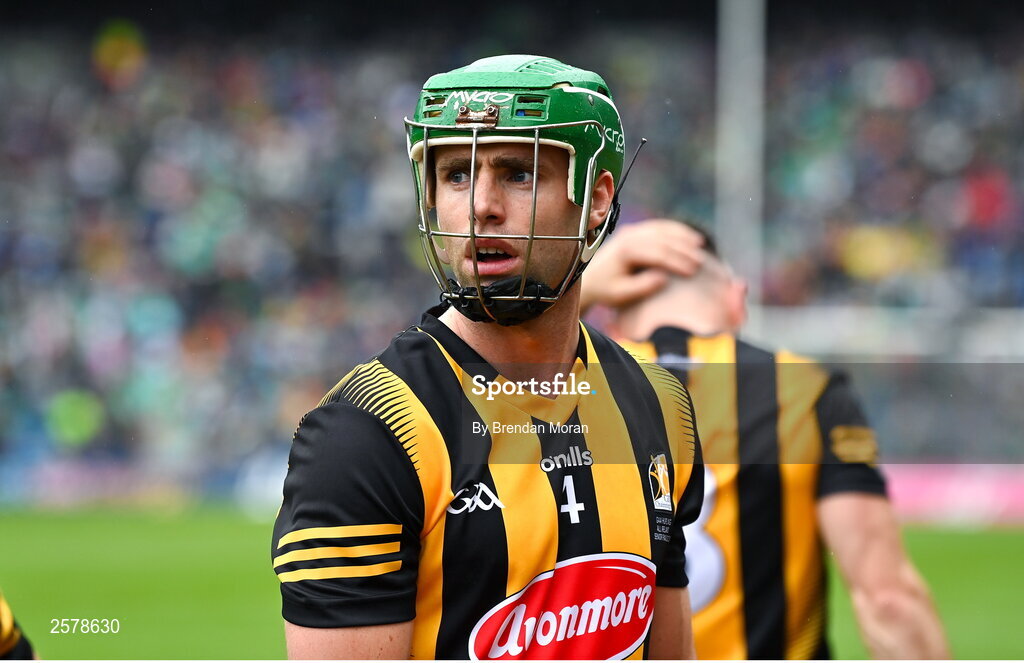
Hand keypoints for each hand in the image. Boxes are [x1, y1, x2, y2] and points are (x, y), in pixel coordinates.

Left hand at [582, 219, 705, 311]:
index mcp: (625, 251)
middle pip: (663, 239)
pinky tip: (689, 237)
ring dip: (683, 236)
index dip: (677, 262)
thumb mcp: (621, 294)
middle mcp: (628, 236)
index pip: (658, 253)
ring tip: (701, 245)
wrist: (591, 279)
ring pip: (663, 229)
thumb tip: (663, 278)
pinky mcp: (636, 231)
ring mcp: (632, 231)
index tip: (692, 273)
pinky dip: (676, 230)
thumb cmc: (607, 290)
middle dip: (684, 250)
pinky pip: (659, 227)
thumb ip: (641, 287)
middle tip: (701, 262)